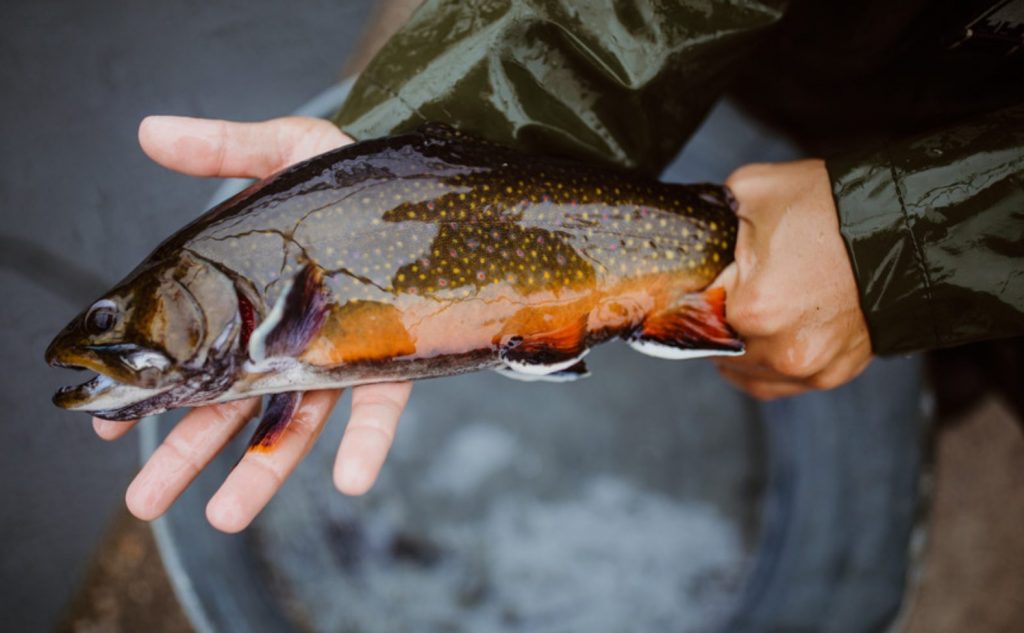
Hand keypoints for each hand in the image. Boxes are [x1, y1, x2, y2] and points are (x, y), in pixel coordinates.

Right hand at [93, 115, 411, 531]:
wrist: (427, 184)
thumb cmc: (350, 173)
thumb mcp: (284, 150)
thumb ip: (221, 149)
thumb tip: (148, 131)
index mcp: (250, 298)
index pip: (190, 351)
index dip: (152, 389)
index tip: (110, 426)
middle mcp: (289, 335)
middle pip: (231, 403)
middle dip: (186, 455)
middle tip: (144, 503)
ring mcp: (340, 353)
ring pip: (294, 421)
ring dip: (261, 470)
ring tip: (223, 517)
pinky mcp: (393, 357)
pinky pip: (378, 408)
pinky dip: (366, 445)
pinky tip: (350, 482)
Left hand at [713, 159, 871, 399]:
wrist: (906, 227)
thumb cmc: (830, 207)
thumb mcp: (752, 191)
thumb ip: (710, 215)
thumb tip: (690, 226)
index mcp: (752, 308)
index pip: (695, 315)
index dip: (693, 295)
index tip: (697, 282)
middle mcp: (779, 349)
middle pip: (719, 347)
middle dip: (718, 322)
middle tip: (726, 293)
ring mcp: (809, 368)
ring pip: (746, 371)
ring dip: (739, 349)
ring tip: (745, 318)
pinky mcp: (832, 374)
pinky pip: (780, 383)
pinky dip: (767, 365)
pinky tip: (764, 341)